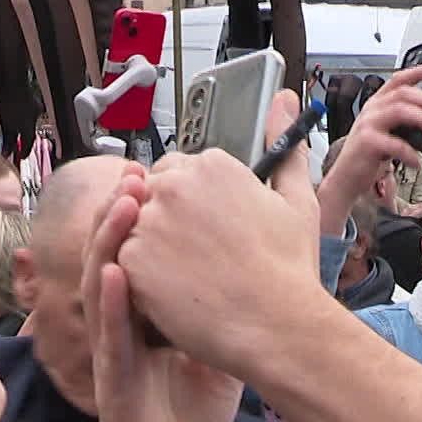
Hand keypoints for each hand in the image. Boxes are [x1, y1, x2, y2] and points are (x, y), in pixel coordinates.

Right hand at [86, 163, 244, 421]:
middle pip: (111, 259)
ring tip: (125, 203)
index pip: (136, 254)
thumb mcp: (218, 350)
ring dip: (109, 245)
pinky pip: (108, 340)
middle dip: (119, 216)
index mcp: (143, 315)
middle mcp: (121, 327)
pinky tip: (116, 274)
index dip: (142, 217)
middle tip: (137, 173)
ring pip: (100, 289)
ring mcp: (112, 354)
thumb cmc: (194, 416)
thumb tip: (256, 262)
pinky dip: (111, 305)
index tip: (158, 174)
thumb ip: (225, 309)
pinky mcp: (112, 385)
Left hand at [113, 93, 322, 379]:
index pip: (178, 175)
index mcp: (212, 164)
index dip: (191, 210)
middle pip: (150, 199)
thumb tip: (286, 98)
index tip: (210, 237)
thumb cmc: (290, 269)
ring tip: (187, 282)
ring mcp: (149, 220)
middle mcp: (175, 183)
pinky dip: (142, 283)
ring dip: (151, 253)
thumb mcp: (297, 199)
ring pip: (133, 231)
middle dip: (165, 227)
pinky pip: (123, 265)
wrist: (276, 324)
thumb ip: (286, 145)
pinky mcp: (131, 258)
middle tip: (197, 263)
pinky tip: (175, 298)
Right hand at [318, 65, 421, 234]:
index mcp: (376, 104)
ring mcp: (367, 125)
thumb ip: (399, 119)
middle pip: (403, 93)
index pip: (397, 80)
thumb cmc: (366, 157)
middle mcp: (371, 110)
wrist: (345, 179)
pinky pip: (395, 143)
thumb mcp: (383, 132)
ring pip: (400, 110)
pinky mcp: (367, 142)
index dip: (418, 72)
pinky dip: (410, 153)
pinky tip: (416, 162)